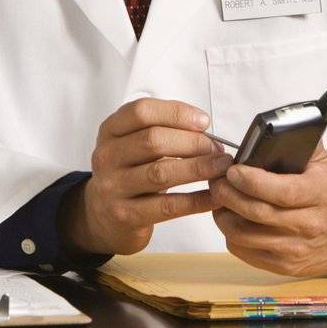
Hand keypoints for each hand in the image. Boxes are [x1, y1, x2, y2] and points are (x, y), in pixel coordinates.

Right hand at [61, 98, 233, 256]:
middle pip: (153, 140)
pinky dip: (195, 200)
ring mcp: (113, 187)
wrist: (105, 215)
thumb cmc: (132, 171)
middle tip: (217, 149)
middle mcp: (106, 156)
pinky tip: (214, 196)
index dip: (176, 113)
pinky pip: (167, 206)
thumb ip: (164, 130)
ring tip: (221, 167)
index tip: (204, 121)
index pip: (141, 112)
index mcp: (110, 131)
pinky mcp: (125, 215)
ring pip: (160, 173)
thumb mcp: (136, 144)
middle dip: (193, 142)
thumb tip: (204, 127)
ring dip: (198, 168)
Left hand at [208, 142, 326, 275]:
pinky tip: (231, 219)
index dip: (253, 181)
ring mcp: (296, 249)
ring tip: (220, 199)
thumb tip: (277, 126)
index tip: (233, 170)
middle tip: (216, 181)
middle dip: (229, 195)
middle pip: (258, 213)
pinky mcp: (284, 266)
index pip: (283, 191)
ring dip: (224, 215)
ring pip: (246, 235)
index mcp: (321, 194)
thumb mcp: (326, 164)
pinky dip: (231, 235)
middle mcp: (310, 225)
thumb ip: (302, 143)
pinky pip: (246, 252)